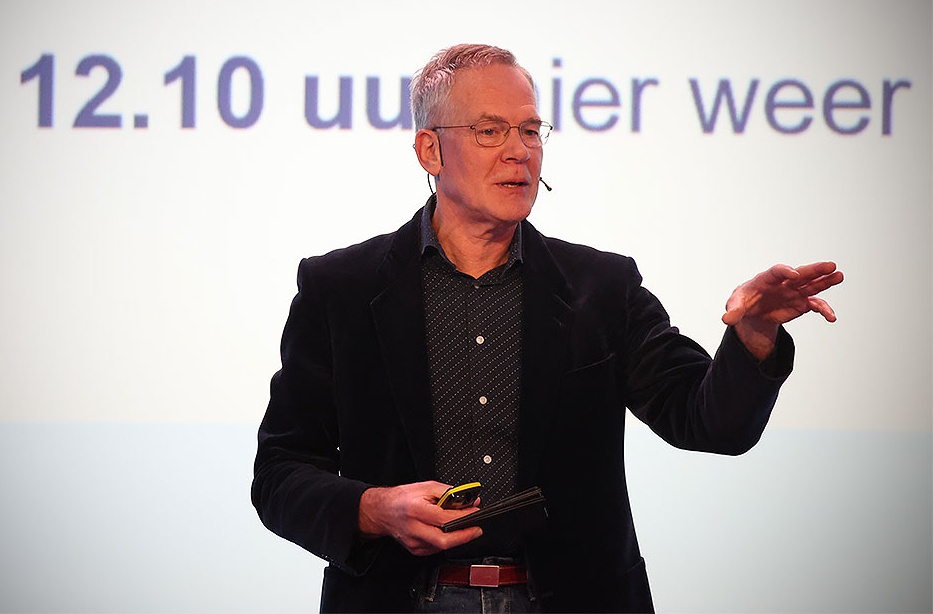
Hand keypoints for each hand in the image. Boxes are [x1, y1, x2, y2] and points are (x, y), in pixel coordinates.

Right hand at [358, 481, 482, 555]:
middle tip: (476, 529)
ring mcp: (414, 542)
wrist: (382, 511)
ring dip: (456, 538)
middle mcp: (414, 528)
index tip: (475, 512)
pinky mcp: (415, 550)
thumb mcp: (426, 487)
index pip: (445, 518)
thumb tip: (467, 499)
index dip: (464, 517)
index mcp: (416, 510)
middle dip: (465, 536)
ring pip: (442, 547)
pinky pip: (436, 549)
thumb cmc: (402, 498)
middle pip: (444, 540)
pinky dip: (445, 541)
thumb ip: (448, 493)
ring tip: (463, 528)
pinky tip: (447, 533)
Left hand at [722, 261, 843, 359]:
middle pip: (801, 273)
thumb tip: (726, 319)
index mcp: (766, 279)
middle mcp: (784, 283)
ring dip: (826, 281)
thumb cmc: (743, 302)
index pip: (777, 272)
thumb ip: (733, 311)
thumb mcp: (735, 306)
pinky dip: (823, 310)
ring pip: (812, 285)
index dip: (786, 271)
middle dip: (815, 270)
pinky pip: (814, 305)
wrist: (751, 312)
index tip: (794, 274)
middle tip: (830, 265)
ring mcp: (794, 292)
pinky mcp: (801, 303)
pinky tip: (831, 317)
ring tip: (840, 276)